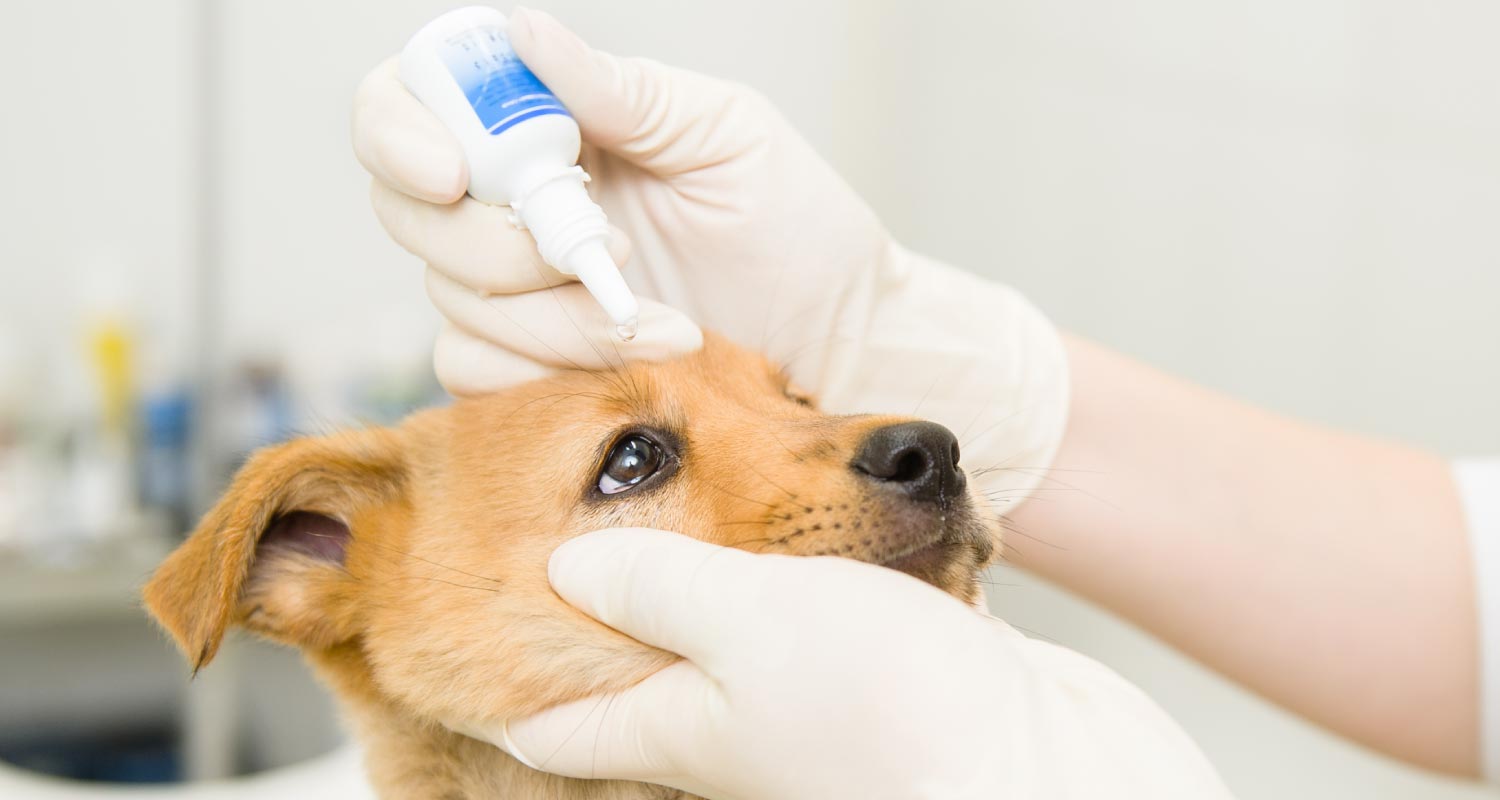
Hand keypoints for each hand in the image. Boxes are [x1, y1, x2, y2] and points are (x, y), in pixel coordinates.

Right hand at [352, 8, 1067, 501]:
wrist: (842, 339)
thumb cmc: (798, 228)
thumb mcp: (723, 134)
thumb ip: (620, 91)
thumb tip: (521, 32)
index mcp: (550, 125)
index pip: (414, 104)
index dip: (399, 133)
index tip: (453, 173)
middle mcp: (514, 201)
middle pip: (408, 211)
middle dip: (495, 244)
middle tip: (606, 251)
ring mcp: (517, 289)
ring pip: (451, 300)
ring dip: (551, 317)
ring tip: (662, 322)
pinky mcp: (532, 365)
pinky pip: (473, 371)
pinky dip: (540, 371)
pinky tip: (630, 362)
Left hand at [450, 528, 1233, 799]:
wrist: (1053, 765)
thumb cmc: (888, 710)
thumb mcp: (743, 621)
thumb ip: (653, 585)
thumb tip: (567, 562)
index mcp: (677, 722)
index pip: (556, 728)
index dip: (501, 700)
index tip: (445, 657)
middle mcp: (735, 717)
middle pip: (644, 675)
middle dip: (603, 619)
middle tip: (559, 547)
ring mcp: (813, 692)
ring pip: (737, 633)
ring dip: (710, 580)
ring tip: (678, 517)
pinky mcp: (886, 662)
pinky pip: (825, 611)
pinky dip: (808, 570)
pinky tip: (815, 522)